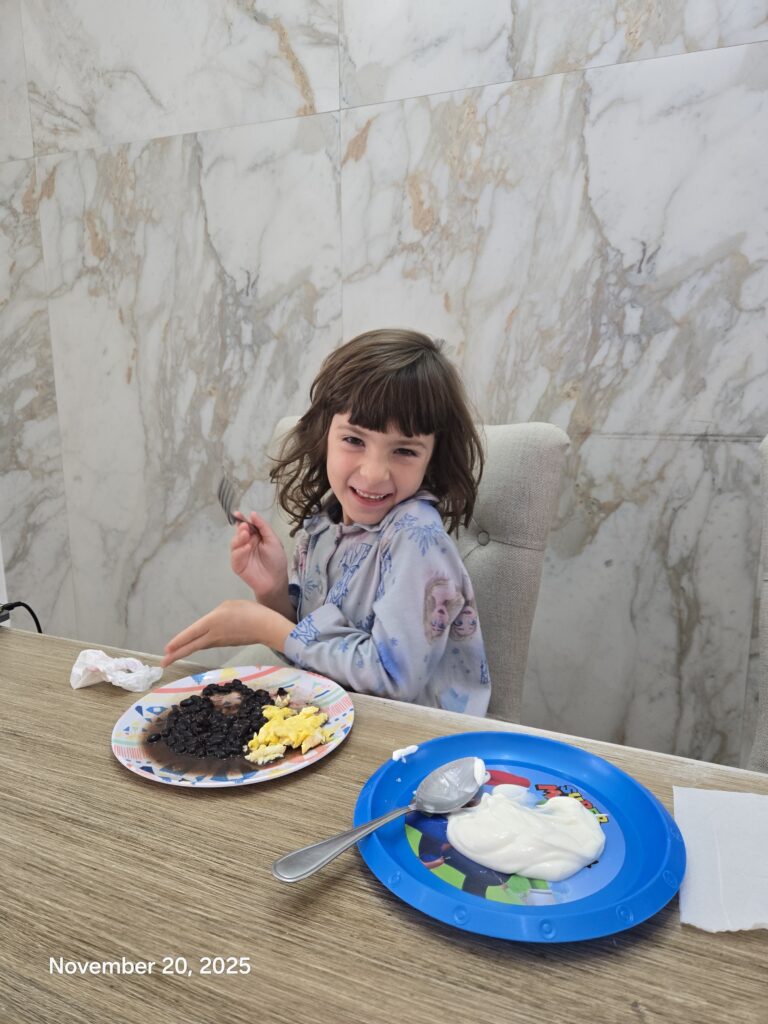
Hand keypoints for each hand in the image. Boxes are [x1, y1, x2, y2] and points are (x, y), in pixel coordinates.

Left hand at [161, 600, 293, 667]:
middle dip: (176, 655)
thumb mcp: (229, 605)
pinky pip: (210, 643)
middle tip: (163, 663)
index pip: (190, 634)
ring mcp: (220, 641)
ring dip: (186, 649)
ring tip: (175, 654)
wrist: (267, 627)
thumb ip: (216, 615)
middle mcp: (213, 635)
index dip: (177, 642)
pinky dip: (200, 645)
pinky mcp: (228, 643)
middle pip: (191, 646)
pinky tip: (198, 644)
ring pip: (200, 645)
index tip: (165, 650)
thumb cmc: (249, 612)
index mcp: (211, 623)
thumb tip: (213, 625)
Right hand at [230, 512, 288, 600]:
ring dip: (239, 538)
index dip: (242, 520)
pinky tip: (247, 548)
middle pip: (239, 533)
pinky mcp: (237, 565)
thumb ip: (263, 527)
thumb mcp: (273, 540)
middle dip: (241, 529)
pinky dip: (240, 551)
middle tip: (245, 527)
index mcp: (255, 537)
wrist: (276, 580)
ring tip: (246, 535)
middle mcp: (246, 544)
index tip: (238, 514)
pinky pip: (235, 556)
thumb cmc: (276, 560)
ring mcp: (241, 554)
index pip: (246, 526)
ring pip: (234, 543)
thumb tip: (253, 514)